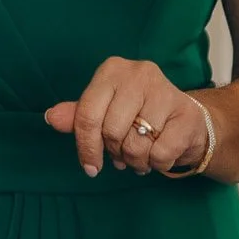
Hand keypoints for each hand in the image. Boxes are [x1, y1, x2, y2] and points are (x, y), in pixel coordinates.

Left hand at [45, 57, 209, 177]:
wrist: (186, 119)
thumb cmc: (138, 114)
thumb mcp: (105, 111)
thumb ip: (79, 115)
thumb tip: (51, 117)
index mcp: (112, 70)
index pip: (88, 114)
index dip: (86, 146)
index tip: (90, 167)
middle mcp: (138, 73)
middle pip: (111, 131)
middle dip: (115, 152)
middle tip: (123, 153)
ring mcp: (165, 91)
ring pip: (136, 145)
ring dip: (137, 161)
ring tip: (142, 154)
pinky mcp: (186, 113)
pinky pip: (160, 154)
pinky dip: (158, 163)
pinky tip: (161, 153)